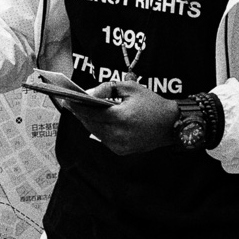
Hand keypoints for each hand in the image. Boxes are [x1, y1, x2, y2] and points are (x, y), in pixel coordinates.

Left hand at [64, 79, 178, 155]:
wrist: (171, 124)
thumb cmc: (151, 103)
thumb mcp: (131, 88)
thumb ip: (108, 88)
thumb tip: (89, 93)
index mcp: (120, 117)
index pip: (91, 112)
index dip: (77, 105)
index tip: (67, 98)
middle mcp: (118, 134)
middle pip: (90, 122)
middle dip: (80, 113)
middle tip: (69, 103)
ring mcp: (119, 145)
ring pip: (95, 131)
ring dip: (86, 121)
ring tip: (78, 110)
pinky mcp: (121, 151)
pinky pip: (103, 138)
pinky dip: (97, 129)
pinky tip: (93, 120)